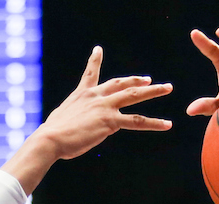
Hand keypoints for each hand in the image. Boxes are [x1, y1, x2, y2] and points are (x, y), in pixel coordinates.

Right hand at [35, 46, 172, 159]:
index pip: (90, 74)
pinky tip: (167, 124)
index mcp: (82, 94)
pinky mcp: (110, 121)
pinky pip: (137, 121)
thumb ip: (75, 117)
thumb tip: (80, 124)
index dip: (95, 61)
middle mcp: (95, 96)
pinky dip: (154, 123)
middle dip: (137, 80)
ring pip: (134, 95)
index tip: (98, 49)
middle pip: (121, 83)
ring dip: (153, 91)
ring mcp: (105, 107)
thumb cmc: (52, 134)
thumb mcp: (63, 119)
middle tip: (151, 79)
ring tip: (167, 88)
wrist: (51, 138)